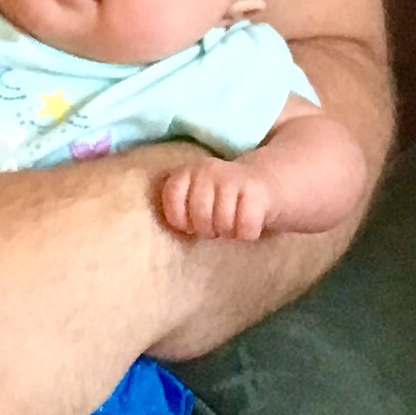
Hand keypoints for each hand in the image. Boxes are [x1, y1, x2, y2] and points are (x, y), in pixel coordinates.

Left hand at [157, 160, 278, 241]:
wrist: (268, 182)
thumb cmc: (224, 199)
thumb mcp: (196, 196)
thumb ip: (177, 208)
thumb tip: (147, 244)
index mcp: (187, 172)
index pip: (173, 209)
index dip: (185, 223)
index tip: (195, 221)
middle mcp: (207, 170)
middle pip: (199, 221)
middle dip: (211, 229)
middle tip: (220, 221)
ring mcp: (232, 179)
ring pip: (222, 225)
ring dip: (231, 230)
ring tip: (235, 219)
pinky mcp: (256, 192)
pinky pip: (244, 229)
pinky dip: (249, 232)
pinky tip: (251, 221)